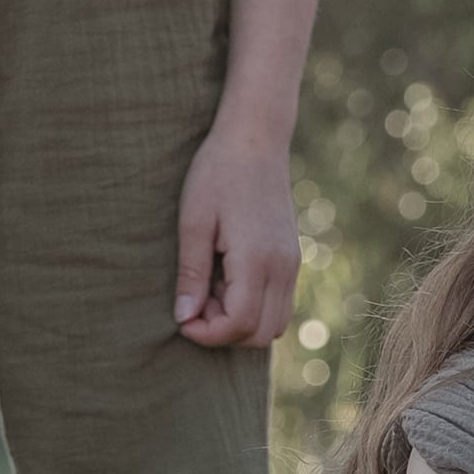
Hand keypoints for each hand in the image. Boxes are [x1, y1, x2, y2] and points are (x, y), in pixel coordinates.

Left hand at [173, 123, 297, 347]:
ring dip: (240, 320)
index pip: (239, 324)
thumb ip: (192, 274)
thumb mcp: (194, 222)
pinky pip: (278, 302)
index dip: (207, 333)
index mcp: (257, 259)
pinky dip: (253, 305)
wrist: (255, 139)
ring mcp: (292, 263)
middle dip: (223, 331)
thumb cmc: (217, 174)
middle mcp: (282, 267)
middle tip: (195, 301)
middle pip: (260, 334)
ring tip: (211, 288)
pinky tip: (228, 276)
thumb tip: (184, 317)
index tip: (181, 317)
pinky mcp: (292, 258)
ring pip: (274, 324)